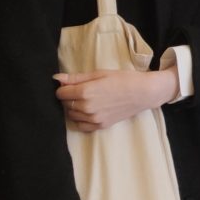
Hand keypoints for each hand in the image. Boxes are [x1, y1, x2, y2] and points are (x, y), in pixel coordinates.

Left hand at [55, 68, 177, 131]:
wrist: (142, 93)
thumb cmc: (122, 79)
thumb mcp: (99, 73)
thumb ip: (76, 78)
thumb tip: (56, 78)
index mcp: (85, 92)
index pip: (61, 93)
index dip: (63, 87)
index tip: (70, 84)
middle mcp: (87, 107)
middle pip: (65, 104)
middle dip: (68, 97)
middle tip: (80, 90)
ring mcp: (93, 119)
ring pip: (71, 115)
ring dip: (74, 108)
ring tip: (85, 100)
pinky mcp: (100, 126)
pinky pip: (81, 126)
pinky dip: (80, 119)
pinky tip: (88, 111)